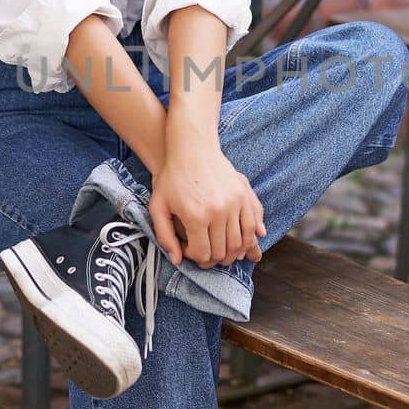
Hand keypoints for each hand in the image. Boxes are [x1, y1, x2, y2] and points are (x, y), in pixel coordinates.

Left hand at [149, 146, 266, 269]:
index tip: (188, 249)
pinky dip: (246, 239)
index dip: (194, 257)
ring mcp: (234, 203)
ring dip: (231, 252)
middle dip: (213, 258)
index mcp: (196, 217)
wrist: (191, 147)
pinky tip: (236, 241)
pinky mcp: (244, 194)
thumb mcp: (158, 207)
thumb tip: (178, 261)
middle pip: (222, 251)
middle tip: (204, 253)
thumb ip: (165, 237)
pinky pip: (251, 226)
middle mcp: (218, 212)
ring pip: (239, 242)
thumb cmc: (171, 177)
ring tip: (220, 249)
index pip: (202, 253)